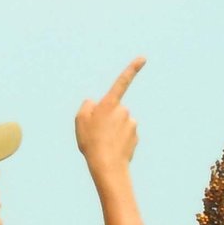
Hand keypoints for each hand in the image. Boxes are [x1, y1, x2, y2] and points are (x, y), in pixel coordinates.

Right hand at [75, 58, 143, 172]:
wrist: (107, 165)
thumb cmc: (91, 142)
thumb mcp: (80, 120)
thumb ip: (87, 106)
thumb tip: (94, 103)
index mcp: (110, 104)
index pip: (122, 82)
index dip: (132, 69)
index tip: (143, 58)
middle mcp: (123, 111)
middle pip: (113, 110)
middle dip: (106, 118)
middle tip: (96, 133)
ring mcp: (131, 124)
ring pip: (120, 123)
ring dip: (112, 130)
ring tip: (103, 142)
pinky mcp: (135, 137)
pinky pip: (125, 135)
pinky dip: (119, 140)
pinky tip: (112, 149)